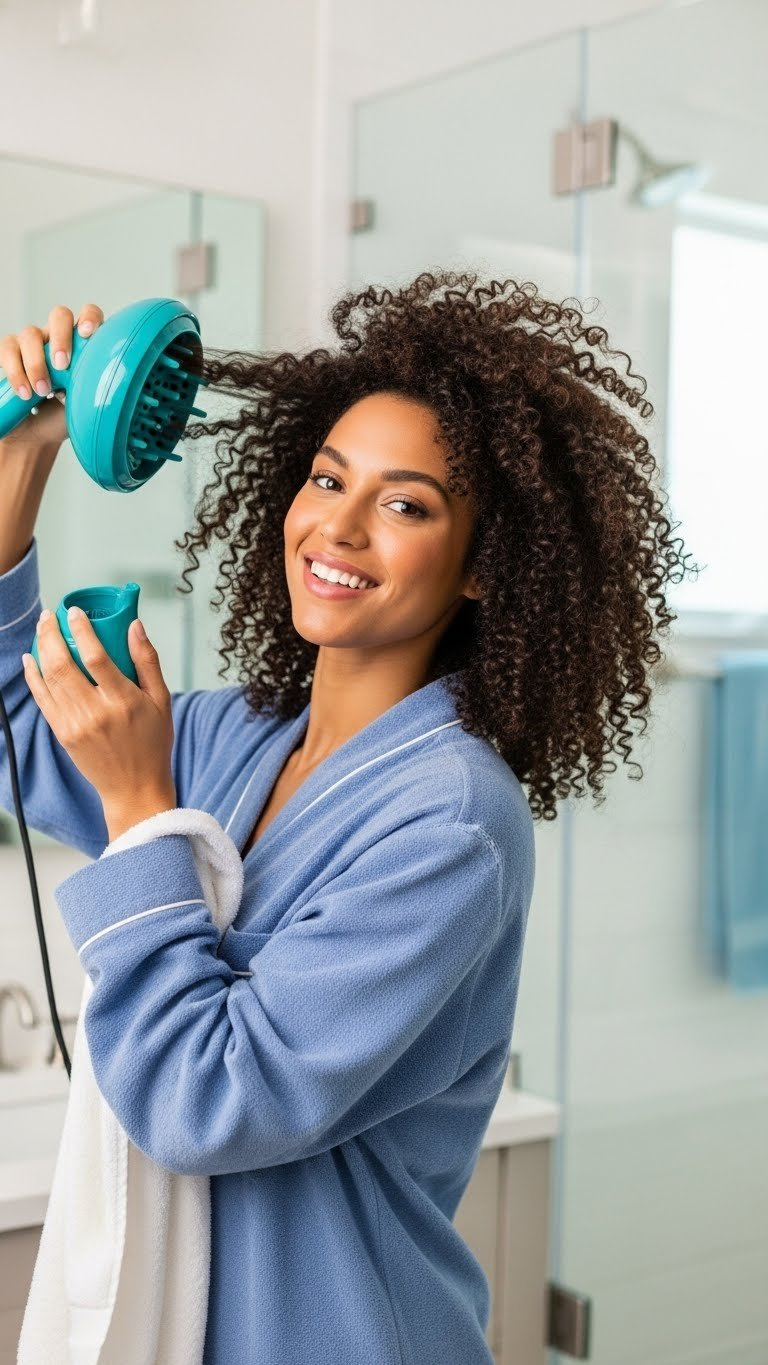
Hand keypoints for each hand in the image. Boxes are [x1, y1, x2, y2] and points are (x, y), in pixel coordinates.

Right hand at [0, 303, 103, 457]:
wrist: (36, 435)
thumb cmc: (64, 417)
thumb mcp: (85, 403)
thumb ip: (93, 387)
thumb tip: (98, 383)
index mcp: (82, 345)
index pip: (89, 315)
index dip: (89, 318)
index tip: (87, 333)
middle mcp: (57, 338)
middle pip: (59, 315)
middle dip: (60, 337)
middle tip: (62, 366)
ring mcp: (32, 343)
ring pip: (31, 333)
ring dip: (36, 363)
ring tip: (43, 392)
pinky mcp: (10, 353)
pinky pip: (8, 349)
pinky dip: (16, 371)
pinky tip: (25, 392)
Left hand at [23, 606, 176, 835]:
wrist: (134, 788)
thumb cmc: (152, 743)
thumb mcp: (162, 701)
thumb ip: (148, 661)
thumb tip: (135, 626)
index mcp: (124, 702)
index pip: (96, 657)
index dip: (82, 631)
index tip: (75, 612)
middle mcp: (96, 713)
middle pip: (64, 665)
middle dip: (51, 634)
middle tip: (51, 615)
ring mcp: (75, 725)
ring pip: (49, 679)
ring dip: (41, 649)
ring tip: (42, 629)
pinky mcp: (62, 734)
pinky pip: (42, 699)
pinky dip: (34, 676)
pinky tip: (32, 659)